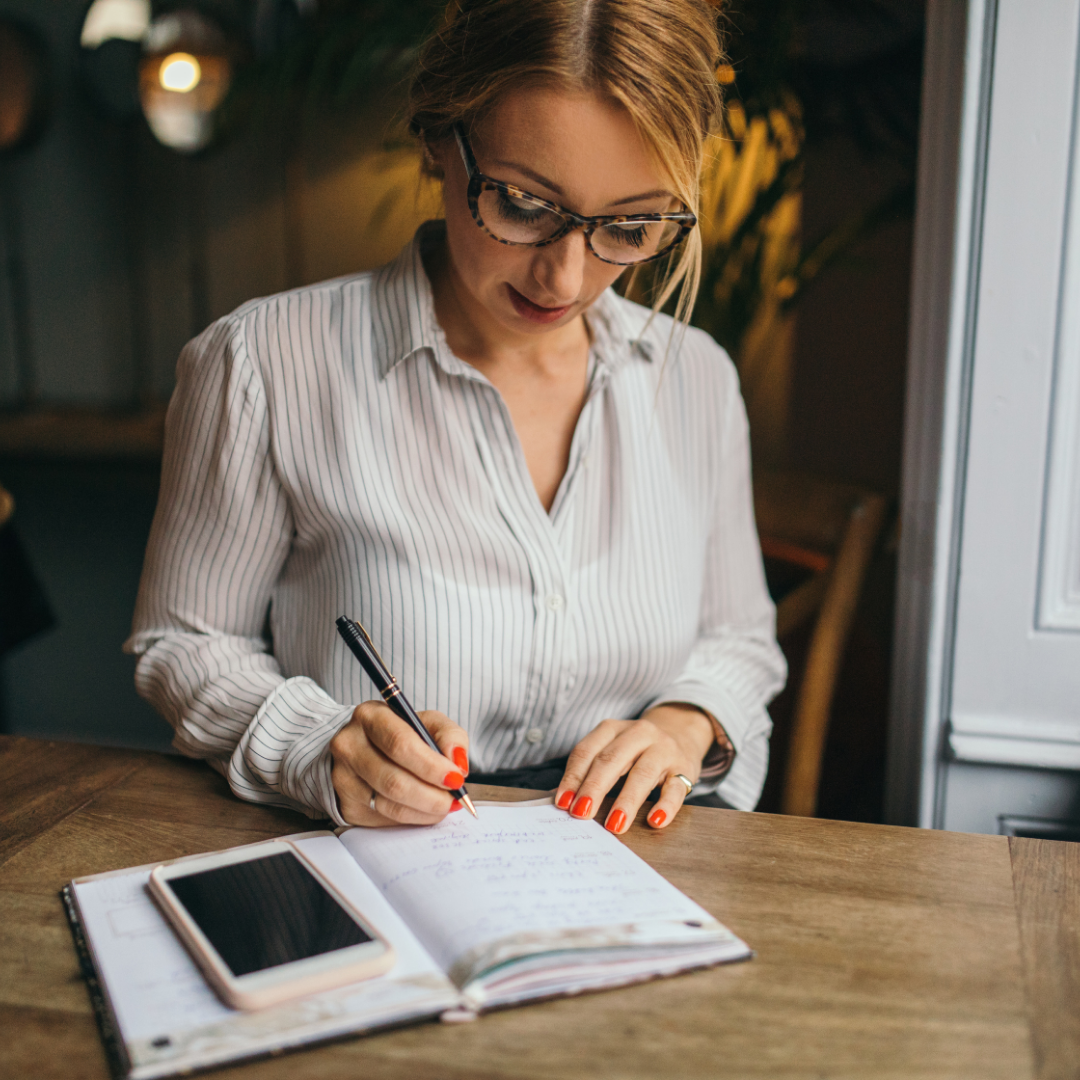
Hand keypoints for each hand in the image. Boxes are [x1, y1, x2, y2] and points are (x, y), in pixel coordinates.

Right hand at [330, 702, 469, 825]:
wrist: (363, 747)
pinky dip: (412, 818)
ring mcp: (342, 778)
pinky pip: (384, 819)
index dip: (431, 766)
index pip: (400, 744)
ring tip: (445, 806)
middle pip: (393, 781)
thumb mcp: (428, 723)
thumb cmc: (400, 734)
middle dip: (432, 796)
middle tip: (454, 800)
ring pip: (389, 805)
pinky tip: (424, 810)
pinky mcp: (346, 804)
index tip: (456, 778)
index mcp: (370, 716)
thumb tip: (458, 764)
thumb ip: (449, 736)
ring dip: (425, 811)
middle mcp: (349, 746)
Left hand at [554, 705, 721, 832]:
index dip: (573, 777)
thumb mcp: (612, 750)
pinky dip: (666, 806)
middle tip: (581, 813)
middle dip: (594, 788)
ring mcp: (663, 749)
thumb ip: (591, 770)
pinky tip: (655, 820)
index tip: (562, 803)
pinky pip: (676, 788)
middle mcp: (638, 734)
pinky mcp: (684, 768)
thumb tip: (565, 803)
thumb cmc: (635, 751)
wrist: (680, 733)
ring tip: (614, 825)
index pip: (587, 751)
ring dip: (626, 801)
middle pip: (612, 760)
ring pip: (643, 774)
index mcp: (613, 729)